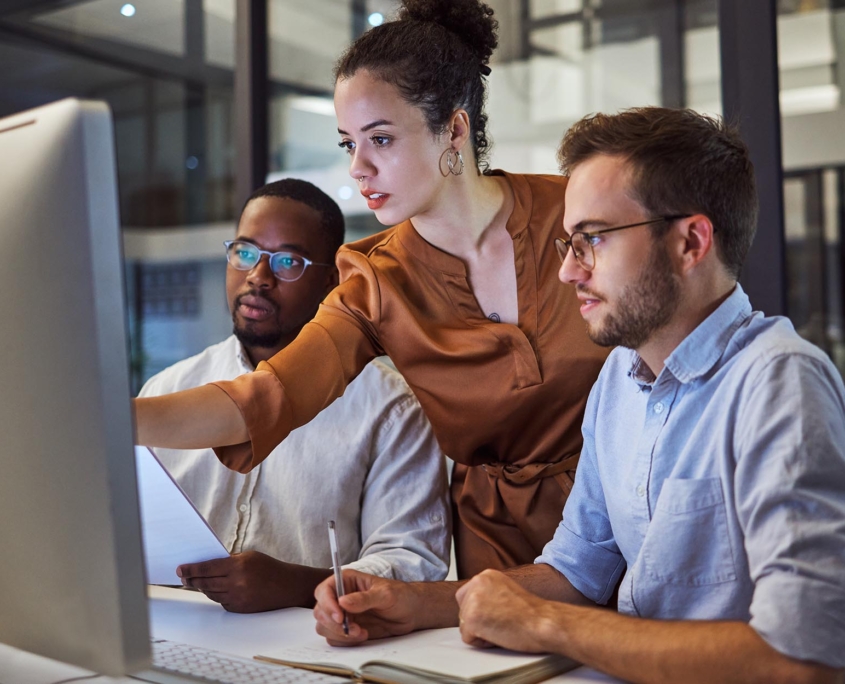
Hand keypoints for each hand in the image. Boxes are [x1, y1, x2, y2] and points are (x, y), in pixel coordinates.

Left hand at [177, 551, 327, 612]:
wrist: (286, 586)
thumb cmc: (268, 567)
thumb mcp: (249, 556)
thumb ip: (229, 560)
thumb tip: (207, 565)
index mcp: (238, 566)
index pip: (207, 568)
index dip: (191, 569)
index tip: (180, 569)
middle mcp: (236, 583)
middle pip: (205, 583)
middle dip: (192, 579)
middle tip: (184, 576)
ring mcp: (237, 598)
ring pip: (211, 593)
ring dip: (202, 587)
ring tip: (197, 582)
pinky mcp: (239, 609)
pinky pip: (221, 602)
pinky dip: (216, 595)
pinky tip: (216, 589)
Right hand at [313, 569, 419, 645]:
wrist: (411, 612)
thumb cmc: (400, 595)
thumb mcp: (385, 594)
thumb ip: (364, 598)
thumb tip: (343, 602)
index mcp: (346, 581)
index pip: (324, 591)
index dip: (327, 604)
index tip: (339, 617)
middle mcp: (340, 597)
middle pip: (320, 611)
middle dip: (334, 624)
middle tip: (353, 628)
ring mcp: (343, 614)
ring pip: (325, 627)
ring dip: (339, 634)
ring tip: (360, 632)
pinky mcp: (347, 629)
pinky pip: (335, 638)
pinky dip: (345, 641)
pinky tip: (363, 635)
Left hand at [456, 569, 558, 652]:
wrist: (543, 622)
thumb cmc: (532, 614)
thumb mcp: (506, 592)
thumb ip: (489, 594)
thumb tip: (479, 606)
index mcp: (486, 575)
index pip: (466, 596)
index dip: (479, 611)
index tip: (496, 615)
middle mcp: (477, 582)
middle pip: (463, 610)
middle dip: (478, 622)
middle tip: (501, 622)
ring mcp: (472, 599)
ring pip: (465, 625)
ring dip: (481, 632)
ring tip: (502, 627)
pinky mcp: (471, 618)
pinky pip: (468, 638)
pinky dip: (482, 643)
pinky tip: (499, 634)